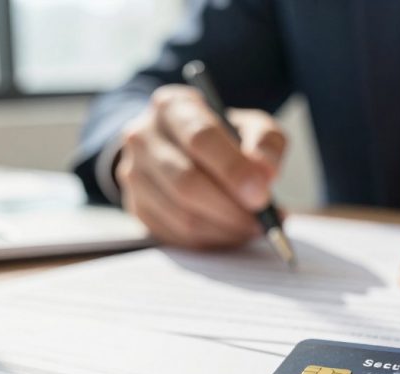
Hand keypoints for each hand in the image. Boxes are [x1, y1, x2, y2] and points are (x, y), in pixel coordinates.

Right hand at [116, 85, 286, 247]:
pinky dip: (211, 241)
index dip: (233, 170)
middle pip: (186, 182)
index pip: (200, 138)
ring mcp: (134, 175)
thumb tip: (264, 174)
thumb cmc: (224, 138)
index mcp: (172, 107)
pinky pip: (176, 235)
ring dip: (224, 229)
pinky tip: (231, 232)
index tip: (261, 194)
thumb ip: (265, 144)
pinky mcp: (137, 207)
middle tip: (260, 221)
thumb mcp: (252, 126)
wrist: (185, 149)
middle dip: (230, 208)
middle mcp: (143, 137)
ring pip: (181, 215)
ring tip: (252, 227)